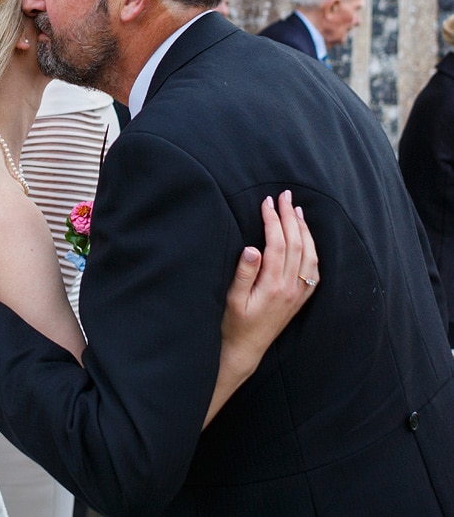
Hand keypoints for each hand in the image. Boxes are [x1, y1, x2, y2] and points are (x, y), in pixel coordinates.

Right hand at [206, 190, 318, 424]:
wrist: (246, 350)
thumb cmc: (233, 324)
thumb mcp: (232, 299)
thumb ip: (244, 273)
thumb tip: (253, 247)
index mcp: (273, 285)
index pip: (277, 243)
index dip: (273, 220)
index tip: (266, 201)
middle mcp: (290, 288)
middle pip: (296, 244)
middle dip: (291, 217)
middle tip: (284, 196)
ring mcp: (298, 293)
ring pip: (309, 254)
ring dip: (305, 230)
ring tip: (297, 210)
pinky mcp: (300, 299)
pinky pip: (314, 269)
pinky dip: (312, 249)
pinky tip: (307, 239)